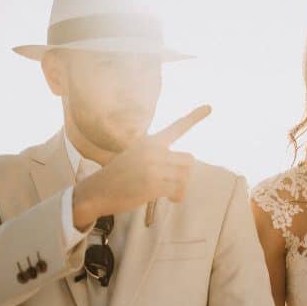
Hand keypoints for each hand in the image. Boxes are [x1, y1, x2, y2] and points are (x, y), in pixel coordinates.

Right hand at [72, 105, 209, 226]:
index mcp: (150, 142)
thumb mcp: (135, 156)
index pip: (177, 127)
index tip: (210, 107)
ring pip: (185, 176)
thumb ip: (157, 156)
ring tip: (170, 192)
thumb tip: (184, 167)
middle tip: (174, 182)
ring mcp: (153, 167)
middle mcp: (153, 151)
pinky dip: (176, 196)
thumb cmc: (118, 176)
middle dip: (184, 173)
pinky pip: (178, 190)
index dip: (194, 117)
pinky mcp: (152, 184)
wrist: (97, 190)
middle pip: (189, 160)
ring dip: (181, 187)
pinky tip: (168, 198)